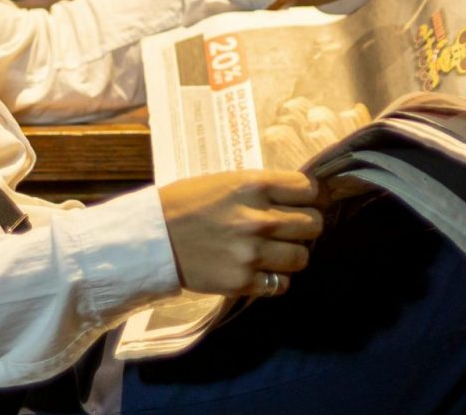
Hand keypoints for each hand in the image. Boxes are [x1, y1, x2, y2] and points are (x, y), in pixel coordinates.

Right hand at [158, 170, 325, 296]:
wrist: (152, 238)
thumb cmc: (187, 203)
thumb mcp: (227, 181)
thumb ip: (263, 188)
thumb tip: (300, 195)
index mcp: (255, 186)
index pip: (310, 189)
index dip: (310, 196)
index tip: (303, 202)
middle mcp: (259, 219)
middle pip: (314, 224)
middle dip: (305, 226)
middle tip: (290, 229)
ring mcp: (252, 252)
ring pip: (302, 257)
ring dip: (292, 255)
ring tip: (274, 252)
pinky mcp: (243, 281)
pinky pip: (281, 284)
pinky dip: (275, 279)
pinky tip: (260, 271)